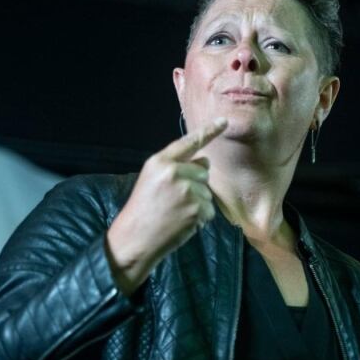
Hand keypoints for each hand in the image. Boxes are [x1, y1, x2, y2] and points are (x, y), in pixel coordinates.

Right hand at [106, 117, 227, 294]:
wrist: (135, 238)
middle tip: (174, 199)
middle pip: (203, 170)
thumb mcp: (151, 179)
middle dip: (195, 183)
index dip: (208, 131)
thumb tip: (205, 163)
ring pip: (207, 191)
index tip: (224, 121)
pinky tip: (182, 222)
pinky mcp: (196, 209)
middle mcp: (174, 172)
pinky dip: (200, 218)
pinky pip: (209, 210)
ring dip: (197, 203)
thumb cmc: (143, 208)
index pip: (189, 142)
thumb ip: (176, 167)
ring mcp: (187, 191)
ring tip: (175, 212)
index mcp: (160, 162)